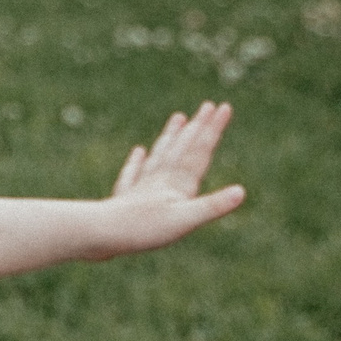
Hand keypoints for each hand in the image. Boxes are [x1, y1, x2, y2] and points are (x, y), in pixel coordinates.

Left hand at [91, 101, 245, 258]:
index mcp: (177, 184)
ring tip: (177, 118)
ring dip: (170, 137)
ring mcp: (140, 188)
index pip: (199, 151)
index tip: (223, 106)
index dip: (213, 129)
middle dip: (196, 127)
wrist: (98, 235)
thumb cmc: (142, 230)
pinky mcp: (122, 201)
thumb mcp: (184, 220)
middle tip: (206, 105)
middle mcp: (159, 180)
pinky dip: (136, 162)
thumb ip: (212, 206)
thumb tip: (241, 192)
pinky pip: (132, 176)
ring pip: (159, 156)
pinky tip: (138, 151)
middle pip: (181, 148)